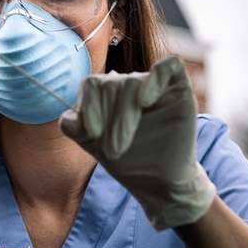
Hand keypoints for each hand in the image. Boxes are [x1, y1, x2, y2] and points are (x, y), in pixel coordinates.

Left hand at [59, 55, 215, 230]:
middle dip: (109, 120)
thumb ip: (76, 127)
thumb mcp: (95, 146)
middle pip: (110, 84)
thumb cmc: (129, 162)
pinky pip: (169, 66)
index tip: (92, 135)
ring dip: (124, 116)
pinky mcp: (178, 87)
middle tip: (113, 150)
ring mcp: (153, 85)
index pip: (92, 85)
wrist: (160, 182)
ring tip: (122, 146)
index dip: (88, 106)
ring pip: (132, 82)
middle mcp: (128, 85)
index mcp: (106, 94)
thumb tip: (69, 117)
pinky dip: (156, 78)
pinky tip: (146, 101)